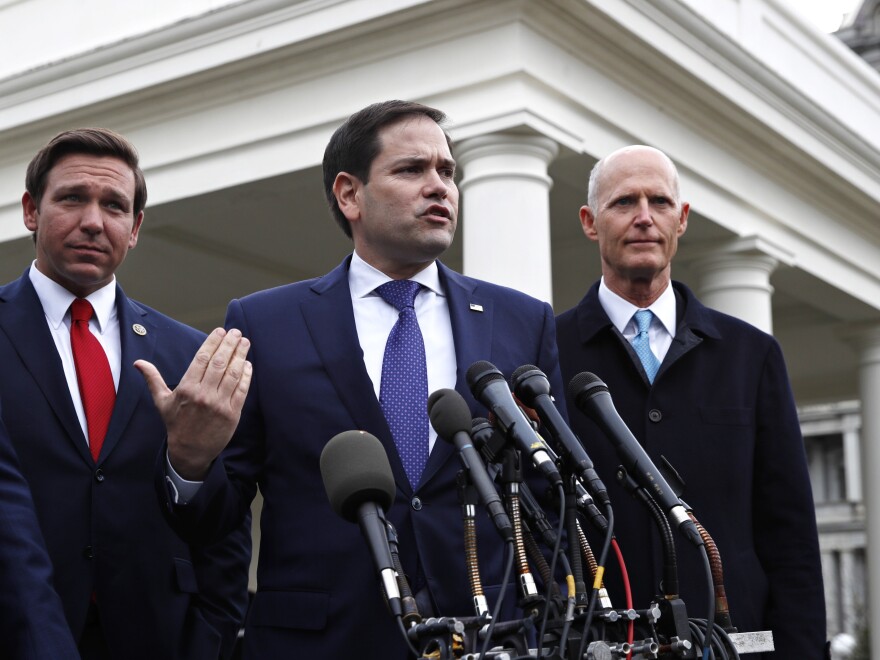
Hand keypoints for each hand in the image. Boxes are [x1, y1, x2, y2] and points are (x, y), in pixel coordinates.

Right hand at [135, 328, 251, 479]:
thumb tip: (138, 363)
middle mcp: (203, 395)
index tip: (221, 331)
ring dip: (240, 355)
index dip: (212, 342)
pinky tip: (247, 364)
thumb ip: (153, 379)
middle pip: (219, 362)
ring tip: (244, 343)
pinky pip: (242, 390)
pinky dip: (246, 375)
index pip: (202, 358)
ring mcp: (219, 404)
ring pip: (233, 374)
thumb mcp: (162, 402)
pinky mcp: (232, 414)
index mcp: (186, 388)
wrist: (190, 451)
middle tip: (236, 332)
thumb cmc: (176, 424)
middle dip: (229, 344)